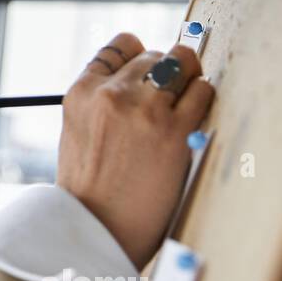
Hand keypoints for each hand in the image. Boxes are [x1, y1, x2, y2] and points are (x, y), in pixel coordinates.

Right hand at [56, 32, 214, 269]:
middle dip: (167, 73)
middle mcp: (111, 94)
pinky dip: (204, 101)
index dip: (141, 57)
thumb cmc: (88, 194)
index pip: (121, 46)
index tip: (150, 73)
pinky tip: (195, 122)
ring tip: (186, 107)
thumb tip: (142, 83)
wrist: (95, 234)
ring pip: (182, 63)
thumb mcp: (77, 136)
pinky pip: (203, 92)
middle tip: (172, 99)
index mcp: (80, 94)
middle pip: (156, 55)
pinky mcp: (174, 131)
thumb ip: (101, 106)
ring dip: (189, 81)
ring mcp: (144, 110)